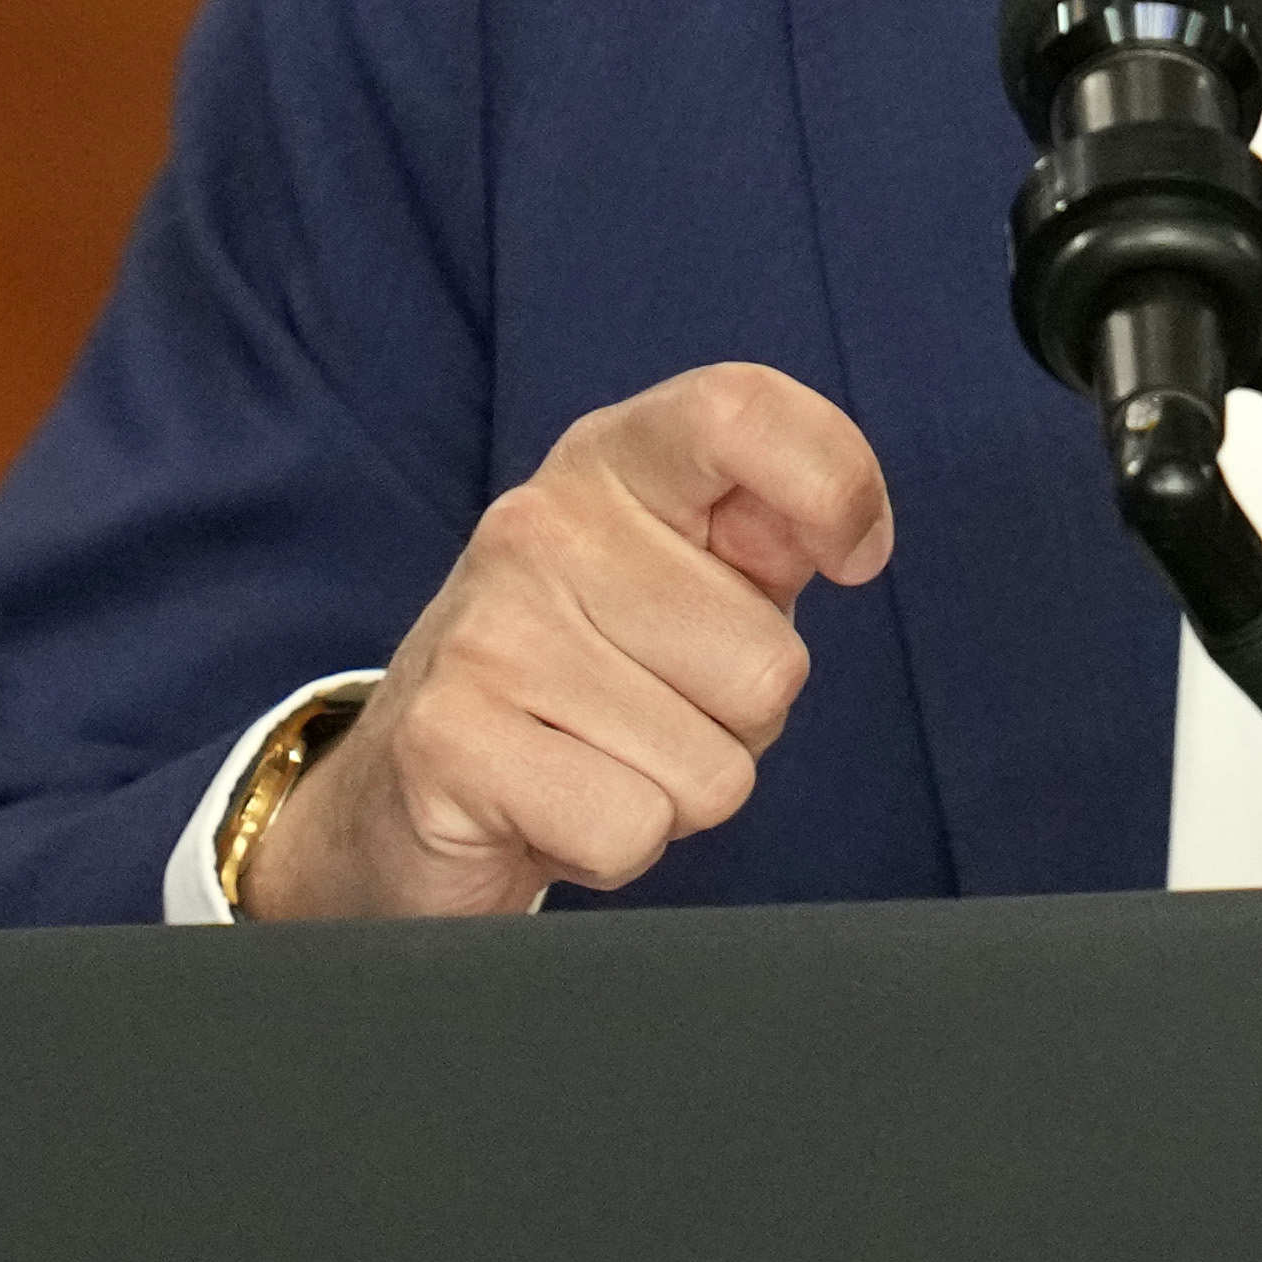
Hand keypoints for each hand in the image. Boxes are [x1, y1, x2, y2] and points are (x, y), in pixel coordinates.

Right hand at [239, 365, 894, 918]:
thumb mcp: (683, 579)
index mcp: (614, 462)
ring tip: (601, 757)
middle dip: (739, 723)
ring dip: (678, 791)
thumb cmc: (581, 677)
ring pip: (713, 768)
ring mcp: (490, 631)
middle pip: (768, 663)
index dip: (832, 485)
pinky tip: (556, 808)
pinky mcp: (450, 741)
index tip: (852, 558)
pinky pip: (634, 830)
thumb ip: (766, 534)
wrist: (409, 791)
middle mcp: (541, 526)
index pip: (741, 412)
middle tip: (650, 710)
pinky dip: (616, 849)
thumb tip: (850, 528)